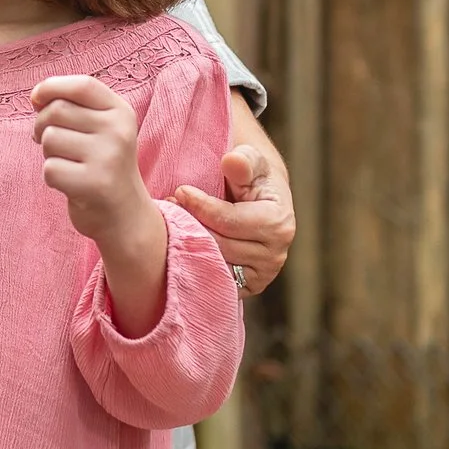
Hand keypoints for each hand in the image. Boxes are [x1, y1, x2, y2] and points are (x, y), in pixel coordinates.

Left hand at [33, 74, 168, 336]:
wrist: (125, 216)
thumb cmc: (101, 166)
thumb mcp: (100, 130)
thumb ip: (72, 107)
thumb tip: (36, 97)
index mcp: (121, 112)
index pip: (83, 85)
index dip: (53, 86)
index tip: (36, 98)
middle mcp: (118, 131)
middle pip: (57, 111)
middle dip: (42, 126)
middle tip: (53, 143)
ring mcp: (108, 157)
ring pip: (50, 139)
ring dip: (49, 154)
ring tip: (69, 165)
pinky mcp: (94, 184)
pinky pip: (50, 169)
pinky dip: (52, 177)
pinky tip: (71, 184)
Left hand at [172, 115, 293, 294]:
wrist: (260, 201)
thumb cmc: (252, 176)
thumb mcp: (251, 161)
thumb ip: (243, 160)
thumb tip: (232, 160)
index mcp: (279, 225)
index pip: (229, 221)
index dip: (201, 205)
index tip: (180, 190)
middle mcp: (274, 256)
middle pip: (218, 245)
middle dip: (191, 224)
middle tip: (169, 206)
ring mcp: (260, 276)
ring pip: (213, 265)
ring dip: (189, 244)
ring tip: (174, 222)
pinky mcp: (244, 288)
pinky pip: (212, 280)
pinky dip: (195, 264)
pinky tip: (181, 243)